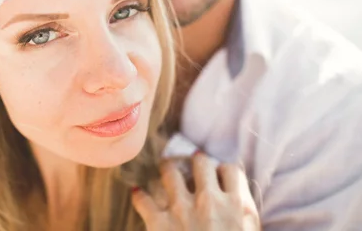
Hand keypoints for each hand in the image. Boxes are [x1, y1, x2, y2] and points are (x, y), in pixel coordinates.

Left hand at [132, 153, 259, 229]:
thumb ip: (246, 216)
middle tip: (192, 162)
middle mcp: (208, 201)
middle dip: (196, 160)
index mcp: (236, 206)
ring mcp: (181, 209)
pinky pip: (143, 200)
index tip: (219, 173)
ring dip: (167, 168)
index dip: (223, 169)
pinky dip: (139, 196)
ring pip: (169, 171)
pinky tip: (137, 192)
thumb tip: (239, 200)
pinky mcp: (158, 222)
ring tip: (165, 167)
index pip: (230, 170)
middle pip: (200, 163)